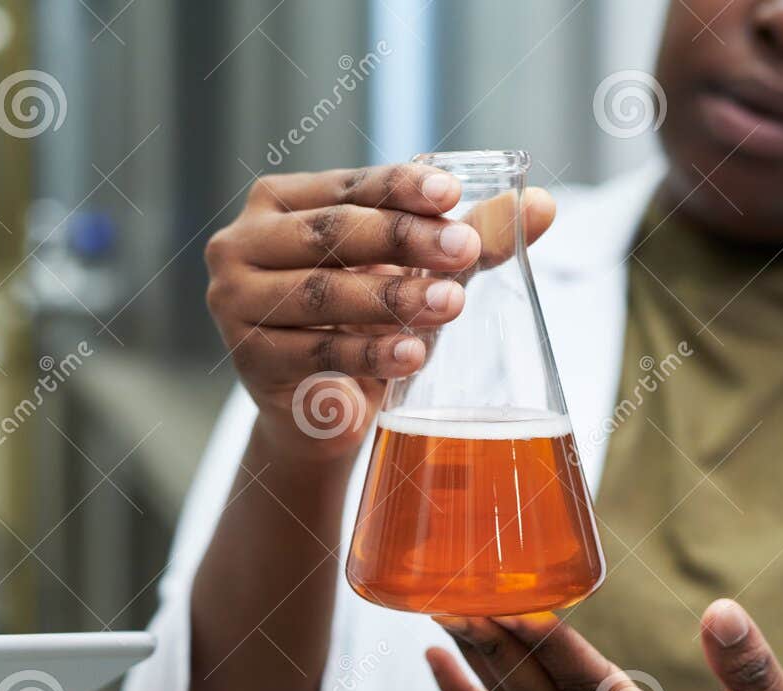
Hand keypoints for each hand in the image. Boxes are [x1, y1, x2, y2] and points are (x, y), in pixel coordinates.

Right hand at [203, 163, 556, 462]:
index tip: (454, 196)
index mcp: (279, 203)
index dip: (400, 188)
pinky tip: (414, 355)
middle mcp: (241, 245)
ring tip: (450, 306)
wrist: (320, 411)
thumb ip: (470, 238)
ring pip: (322, 294)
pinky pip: (316, 352)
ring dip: (390, 300)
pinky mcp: (248, 360)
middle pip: (330, 235)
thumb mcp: (415, 273)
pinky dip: (369, 353)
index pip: (347, 186)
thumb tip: (547, 206)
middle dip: (403, 241)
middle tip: (463, 252)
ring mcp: (235, 304)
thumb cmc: (365, 323)